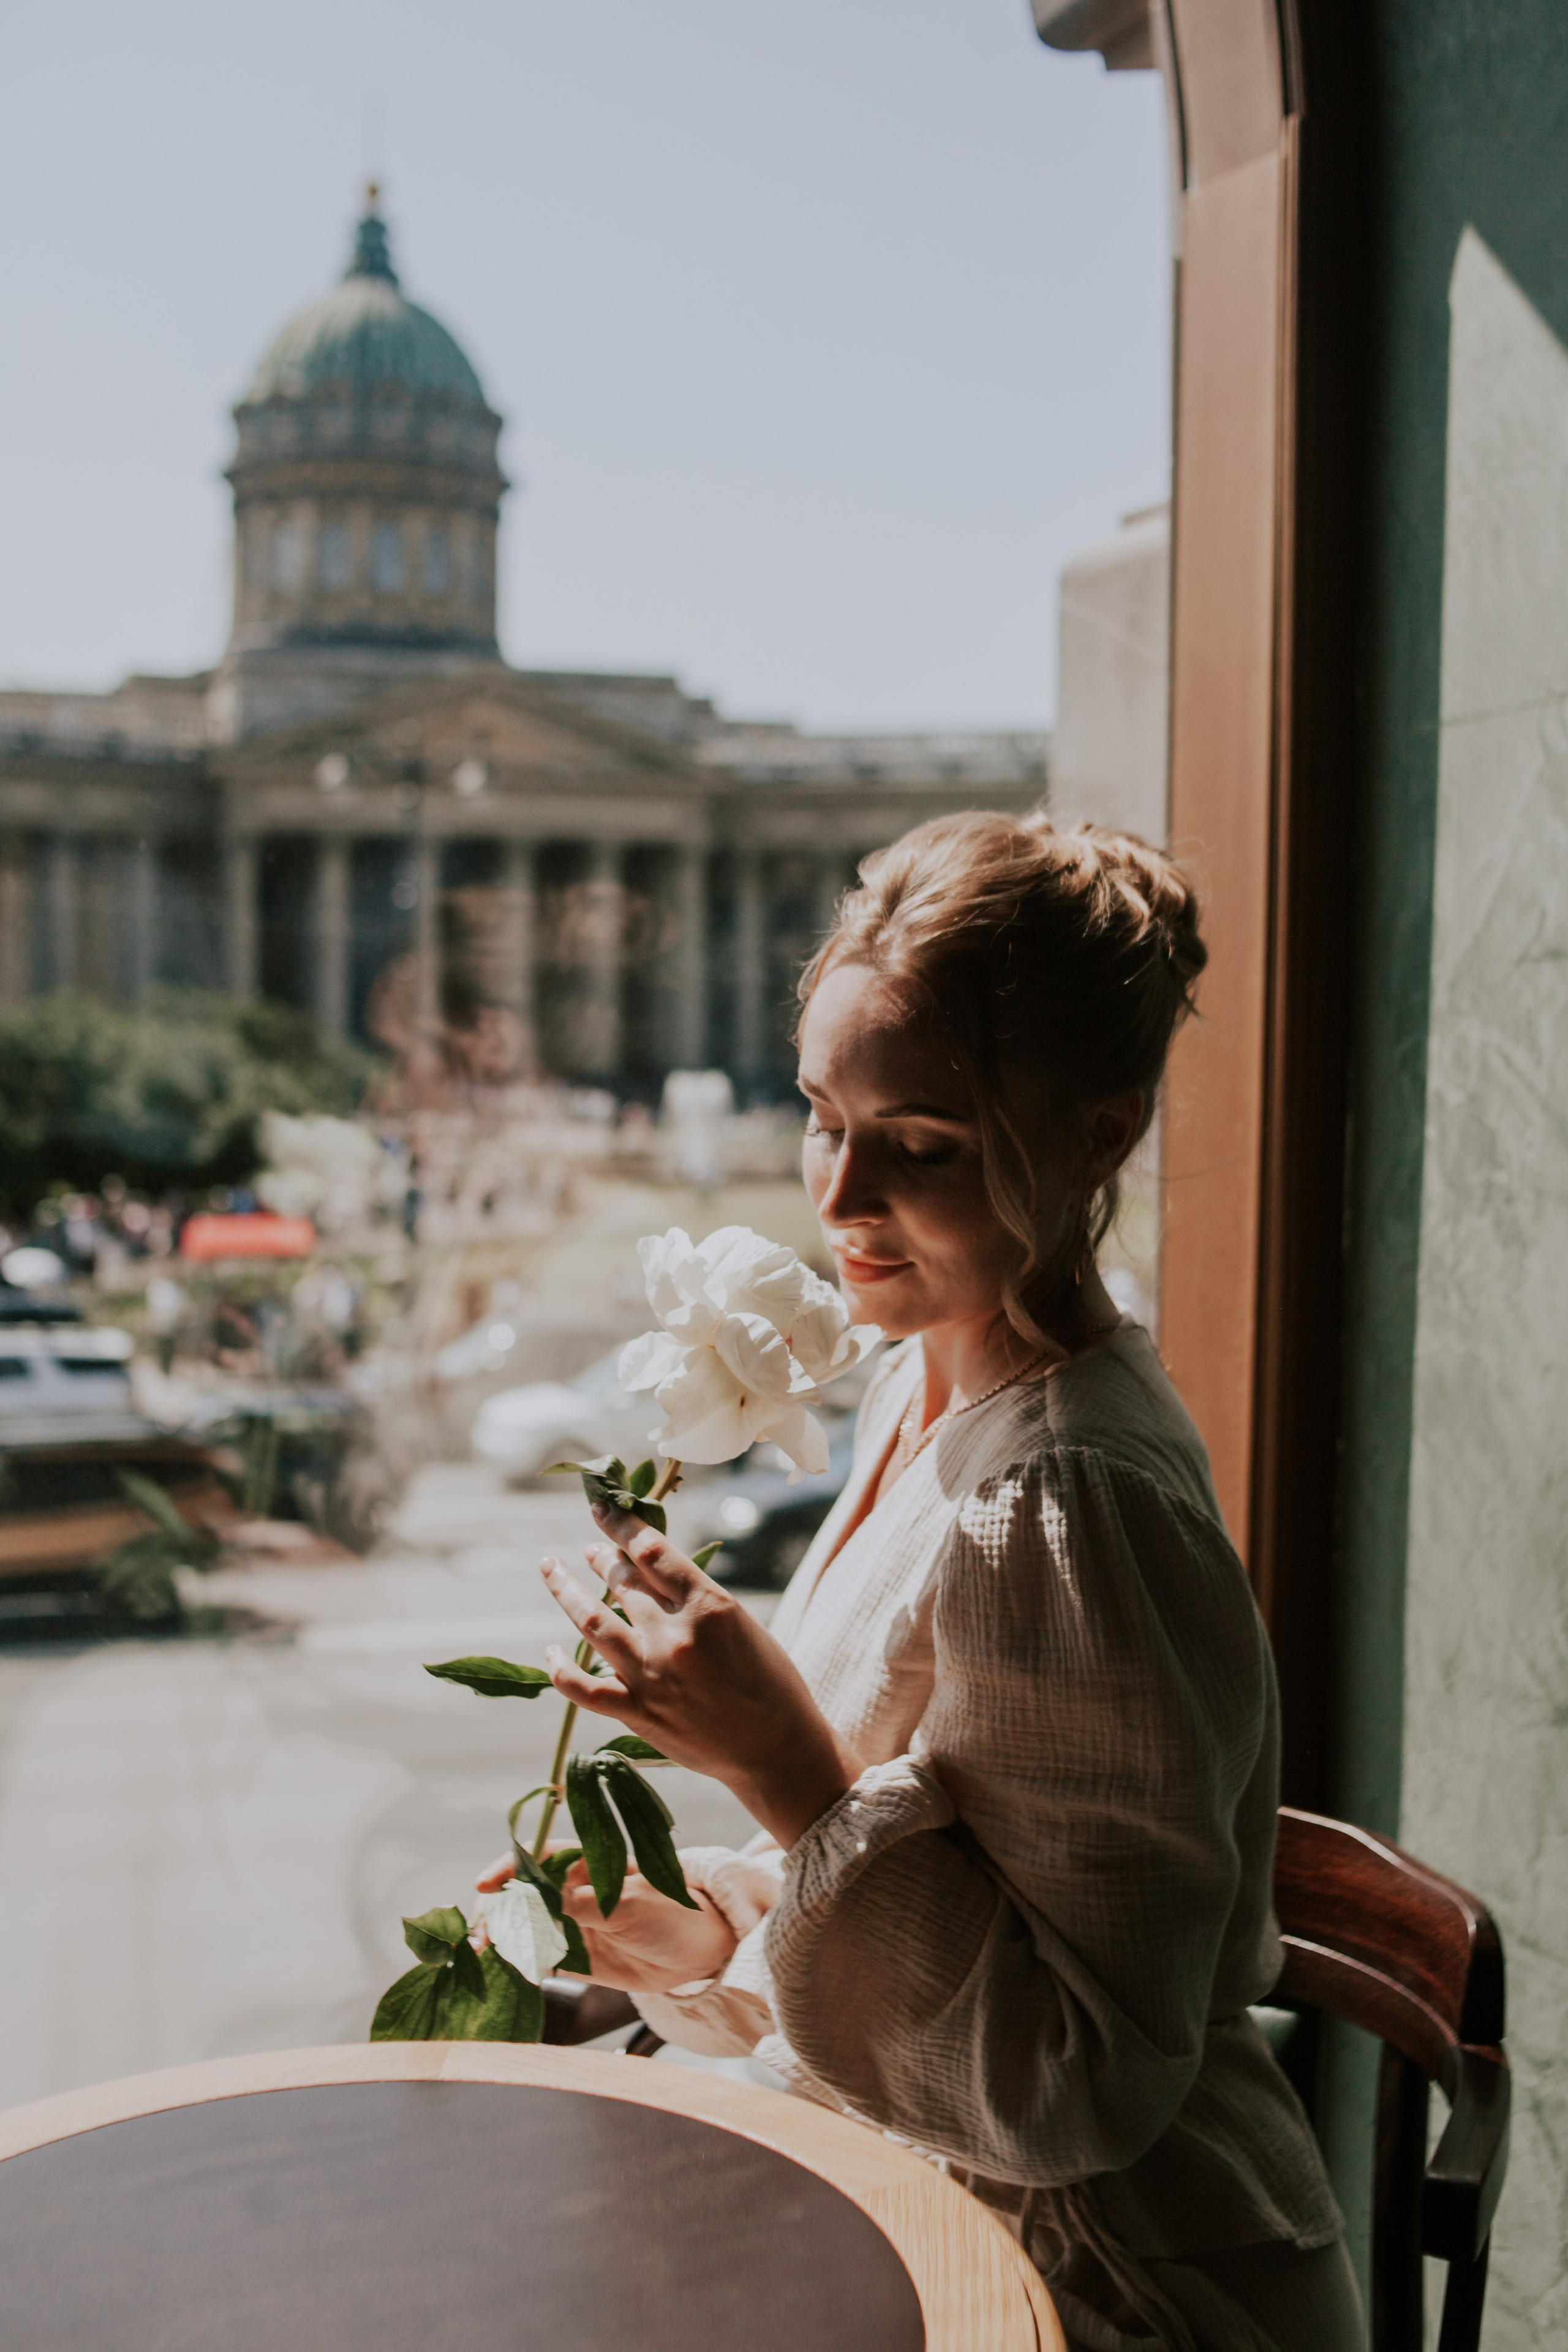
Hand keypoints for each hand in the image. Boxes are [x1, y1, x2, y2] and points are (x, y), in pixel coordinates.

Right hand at [473, 1850, 734, 1996]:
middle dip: (496, 1910)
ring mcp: (569, 1924)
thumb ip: (583, 1904)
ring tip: (482, 1954)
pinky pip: (538, 1957)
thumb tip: (540, 1900)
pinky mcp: (573, 1956)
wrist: (696, 1953)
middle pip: (521, 1894)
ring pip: (524, 1927)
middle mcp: (572, 1892)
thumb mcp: (627, 1905)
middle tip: (479, 1934)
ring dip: (501, 1938)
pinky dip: (518, 1963)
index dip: (509, 1868)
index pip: (538, 1858)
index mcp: (586, 1865)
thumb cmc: (670, 1914)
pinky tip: (505, 1970)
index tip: (486, 1884)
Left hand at [538, 1501, 857, 1847]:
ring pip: (592, 1622)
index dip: (621, 1524)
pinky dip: (561, 1668)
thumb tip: (648, 1573)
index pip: (653, 1550)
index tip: (603, 1507)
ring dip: (566, 1590)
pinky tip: (551, 1651)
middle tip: (590, 1550)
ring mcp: (652, 1676)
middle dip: (601, 1559)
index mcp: (711, 1606)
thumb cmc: (770, 1685)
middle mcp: (676, 1637)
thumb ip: (694, 1600)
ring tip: (552, 1568)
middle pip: (623, 1582)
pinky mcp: (638, 1713)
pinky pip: (583, 1687)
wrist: (778, 1752)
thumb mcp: (740, 1625)